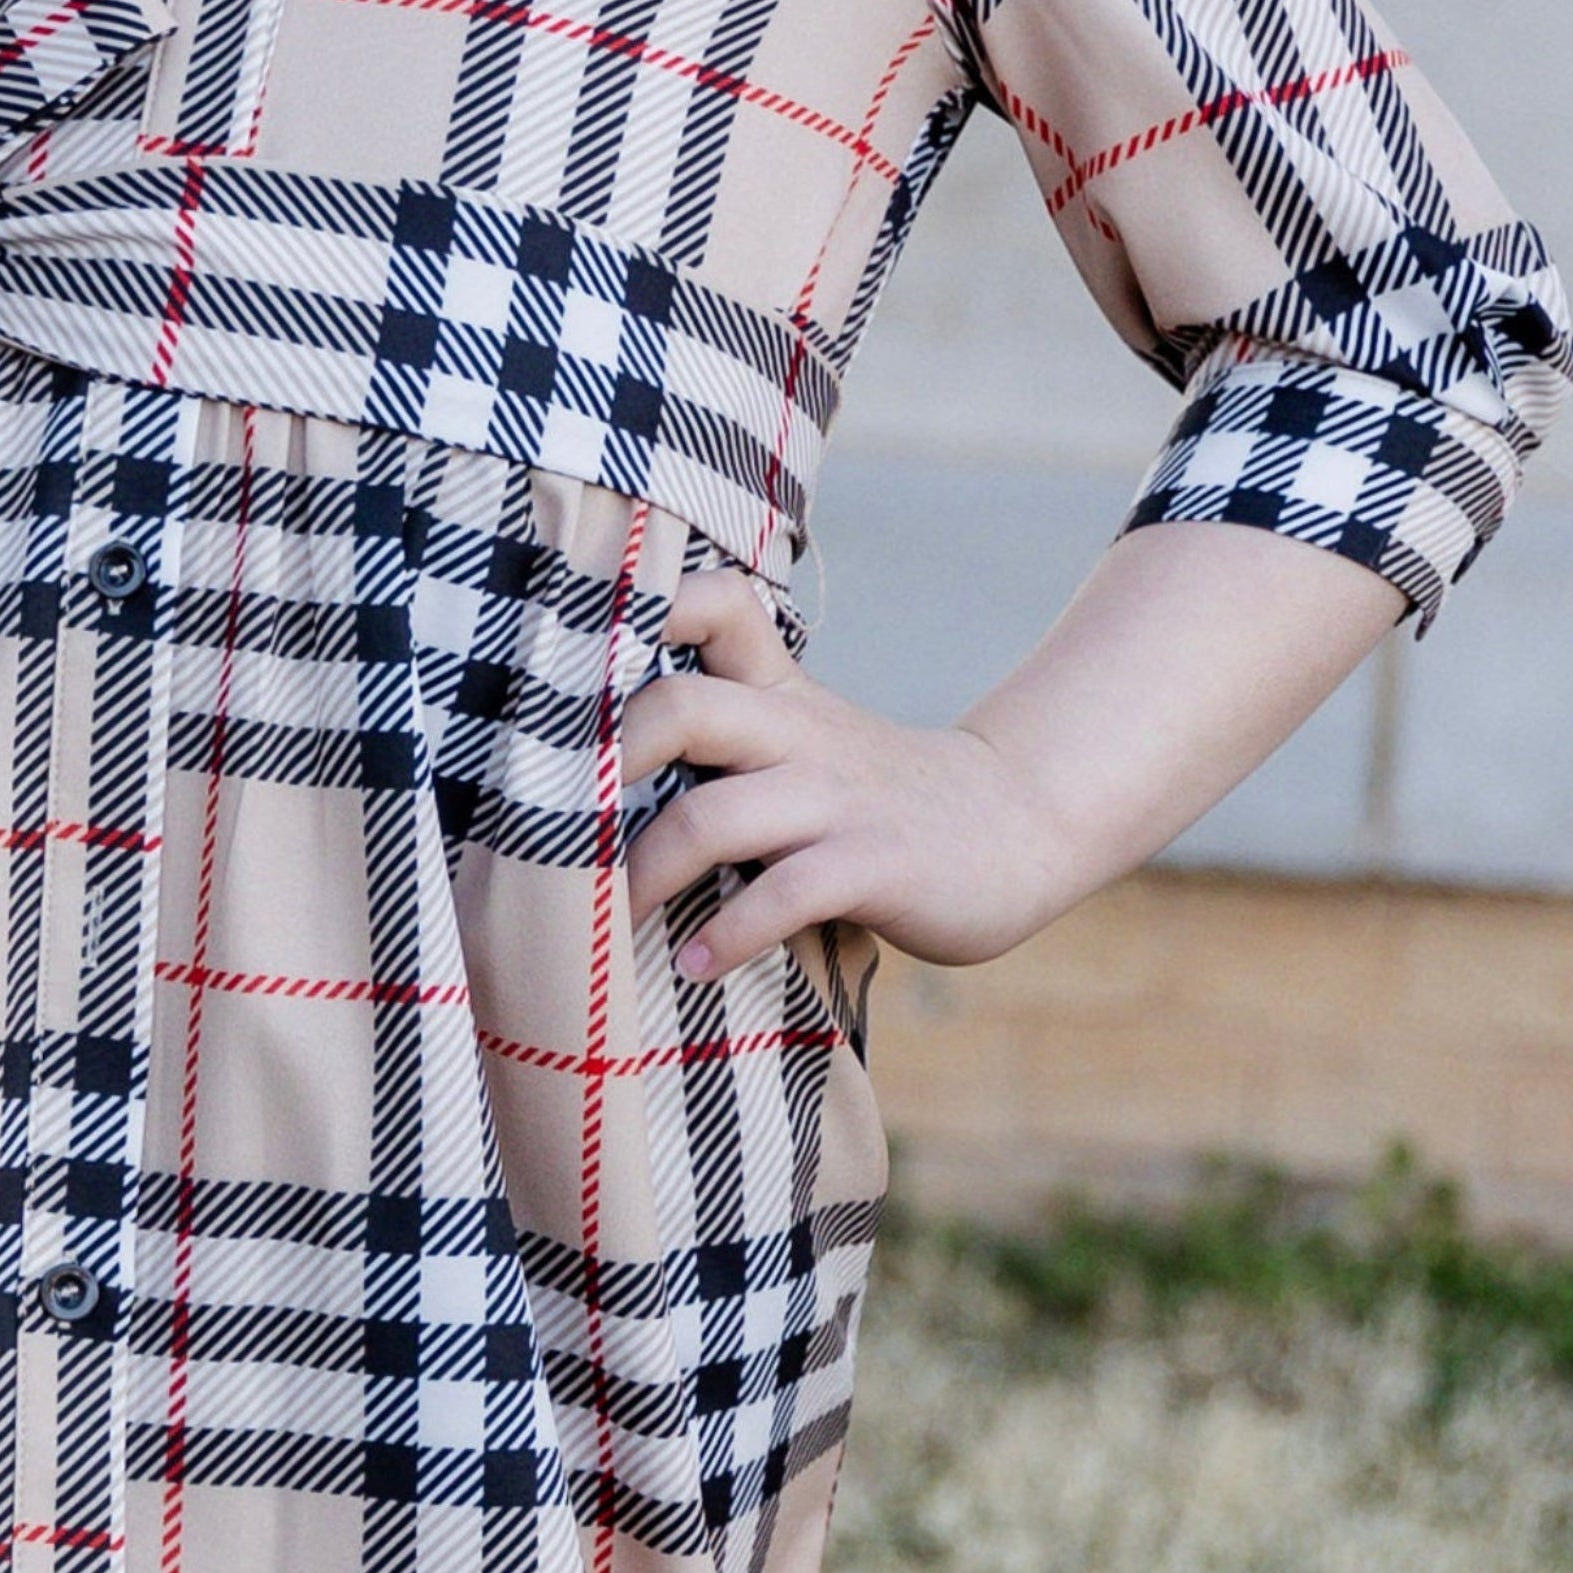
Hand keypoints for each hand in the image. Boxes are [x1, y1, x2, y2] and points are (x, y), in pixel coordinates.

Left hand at [617, 570, 1088, 979]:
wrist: (1018, 824)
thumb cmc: (877, 795)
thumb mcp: (805, 735)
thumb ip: (725, 727)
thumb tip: (589, 760)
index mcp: (779, 694)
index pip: (717, 607)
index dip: (651, 609)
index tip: (576, 657)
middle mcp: (799, 735)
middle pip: (683, 707)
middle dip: (605, 761)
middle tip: (554, 823)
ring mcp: (838, 799)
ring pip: (715, 815)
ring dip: (646, 875)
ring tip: (611, 922)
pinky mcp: (876, 865)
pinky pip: (785, 895)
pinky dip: (730, 936)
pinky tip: (699, 966)